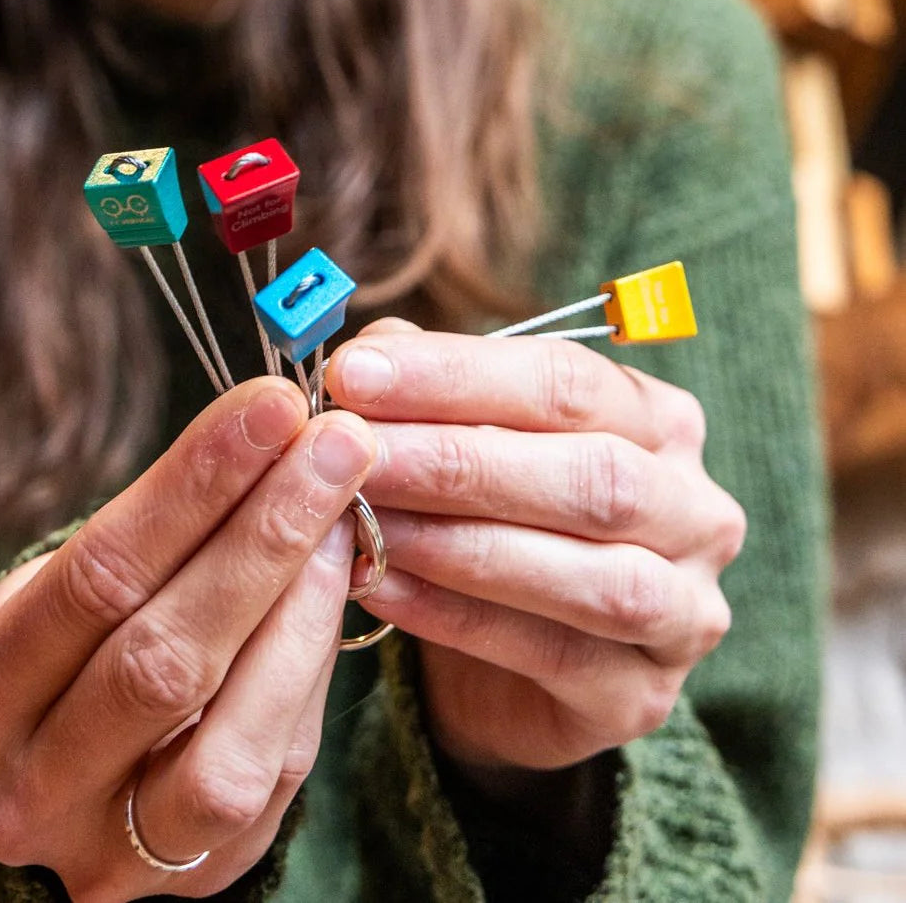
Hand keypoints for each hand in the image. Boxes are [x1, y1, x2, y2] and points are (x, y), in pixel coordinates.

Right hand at [0, 379, 376, 901]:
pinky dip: (306, 669)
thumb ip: (160, 528)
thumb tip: (275, 434)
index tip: (271, 406)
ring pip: (217, 731)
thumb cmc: (79, 651)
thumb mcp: (80, 587)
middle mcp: (27, 785)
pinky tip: (329, 585)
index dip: (193, 484)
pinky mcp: (190, 880)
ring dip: (294, 603)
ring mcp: (107, 848)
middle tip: (333, 442)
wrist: (67, 789)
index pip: (97, 574)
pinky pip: (269, 772)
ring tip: (342, 507)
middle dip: (260, 530)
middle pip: (159, 650)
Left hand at [325, 321, 746, 775]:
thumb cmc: (490, 517)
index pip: (568, 380)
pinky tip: (380, 586)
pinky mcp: (644, 696)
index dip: (456, 374)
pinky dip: (457, 616)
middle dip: (458, 460)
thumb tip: (367, 353)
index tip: (354, 373)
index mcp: (658, 421)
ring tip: (366, 521)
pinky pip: (554, 654)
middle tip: (356, 452)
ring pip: (591, 575)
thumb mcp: (463, 436)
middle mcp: (694, 510)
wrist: (507, 662)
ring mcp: (686, 609)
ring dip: (461, 543)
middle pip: (593, 474)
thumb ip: (424, 387)